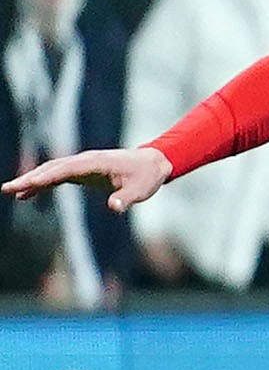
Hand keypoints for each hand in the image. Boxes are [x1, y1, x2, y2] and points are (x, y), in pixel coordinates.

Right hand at [8, 143, 169, 210]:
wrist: (153, 162)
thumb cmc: (147, 176)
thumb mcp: (141, 190)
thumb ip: (126, 199)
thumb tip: (114, 208)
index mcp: (96, 163)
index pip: (66, 169)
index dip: (47, 176)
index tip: (29, 183)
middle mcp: (84, 161)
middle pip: (52, 168)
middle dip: (29, 178)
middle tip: (7, 188)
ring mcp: (81, 165)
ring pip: (50, 171)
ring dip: (31, 181)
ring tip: (10, 192)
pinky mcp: (81, 171)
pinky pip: (56, 176)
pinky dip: (41, 184)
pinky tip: (26, 195)